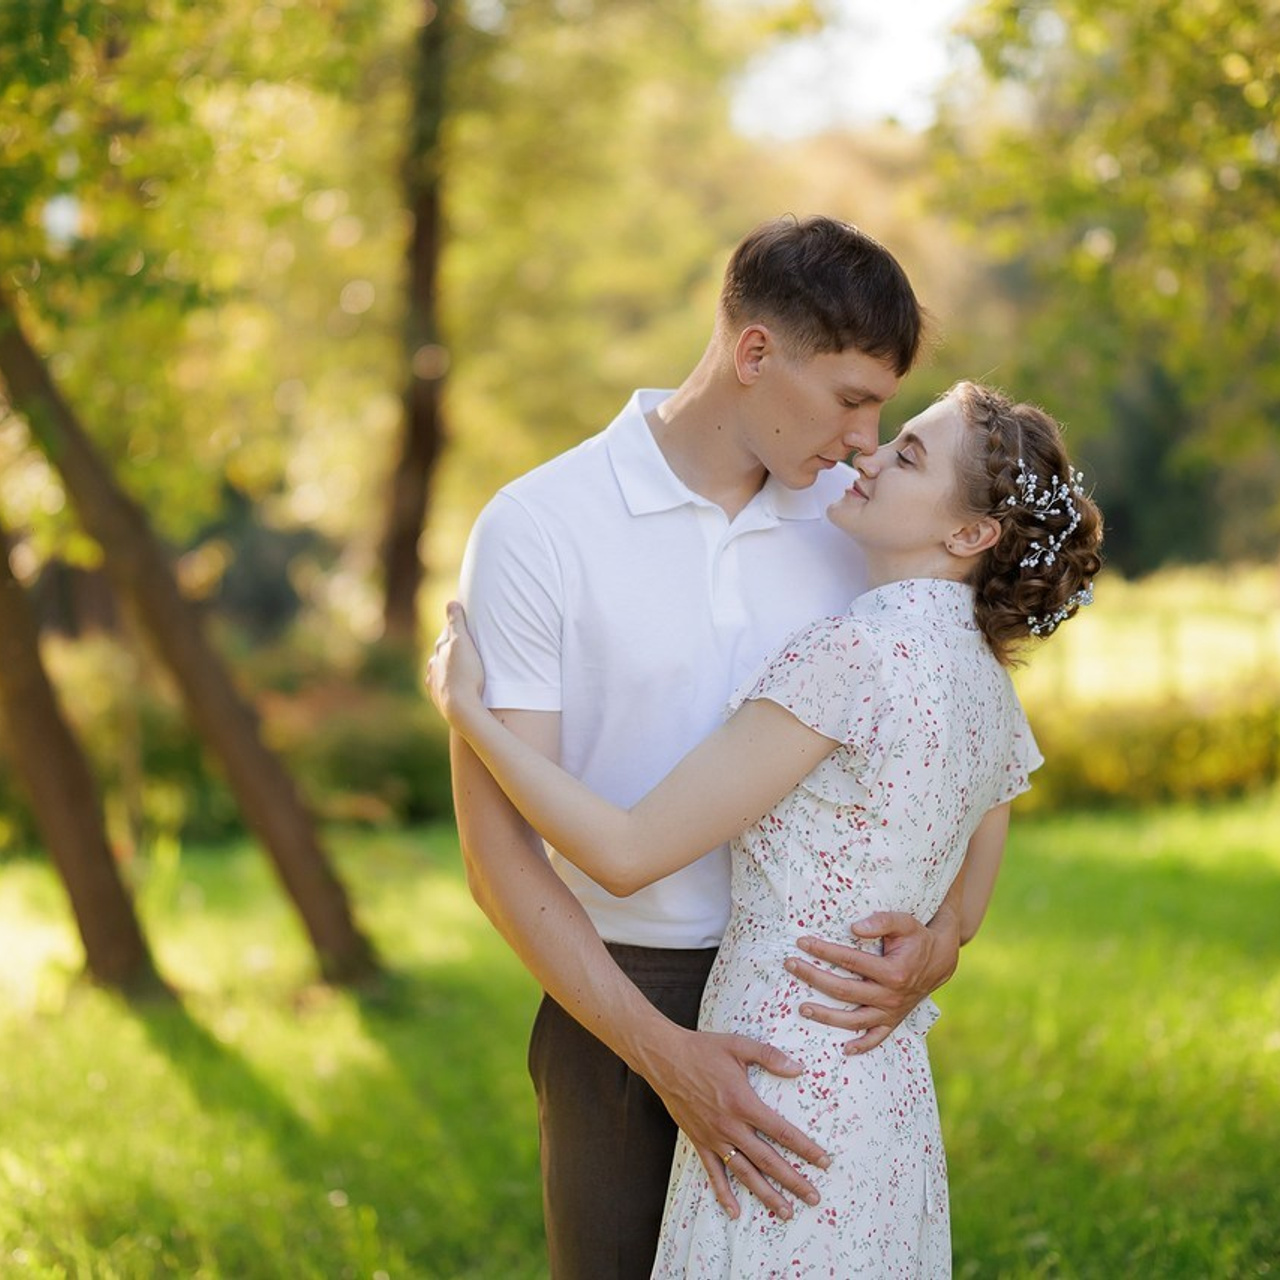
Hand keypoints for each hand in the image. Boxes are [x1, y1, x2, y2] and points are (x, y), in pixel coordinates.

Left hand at [425, 601, 485, 727]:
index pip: (447, 634)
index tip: (463, 625)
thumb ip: (456, 623)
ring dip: (448, 667)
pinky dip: (448, 684)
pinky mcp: (439, 699)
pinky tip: (454, 687)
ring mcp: (435, 683)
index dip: (456, 629)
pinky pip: (443, 688)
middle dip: (451, 648)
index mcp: (440, 651)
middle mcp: (433, 666)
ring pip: (440, 670)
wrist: (460, 708)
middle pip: (442, 652)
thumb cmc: (464, 674)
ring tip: (461, 667)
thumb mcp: (461, 643)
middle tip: (465, 645)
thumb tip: (451, 602)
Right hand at [637, 1025, 829, 1220]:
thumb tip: (799, 1069)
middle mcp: (730, 1125)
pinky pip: (713, 1172)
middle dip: (793, 1180)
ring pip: (744, 1172)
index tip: (824, 1162)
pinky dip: (723, 1193)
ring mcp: (714, 1137)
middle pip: (768, 1159)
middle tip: (813, 1198)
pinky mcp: (698, 1141)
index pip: (781, 1132)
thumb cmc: (703, 1049)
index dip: (805, 1148)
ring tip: (785, 1211)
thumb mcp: (739, 1045)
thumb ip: (769, 1056)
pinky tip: (733, 1211)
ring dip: (766, 1193)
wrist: (665, 1058)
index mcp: (743, 1102)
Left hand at [783, 909, 959, 1053]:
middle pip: (845, 990)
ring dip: (827, 1016)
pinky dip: (862, 1046)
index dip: (825, 950)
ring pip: (855, 1020)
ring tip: (802, 1008)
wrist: (939, 960)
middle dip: (814, 977)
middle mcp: (891, 996)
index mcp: (893, 971)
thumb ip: (881, 921)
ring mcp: (891, 1011)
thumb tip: (854, 927)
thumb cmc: (916, 938)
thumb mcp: (904, 923)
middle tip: (791, 965)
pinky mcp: (893, 1021)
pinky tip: (844, 1049)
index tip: (802, 942)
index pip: (851, 961)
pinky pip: (877, 1038)